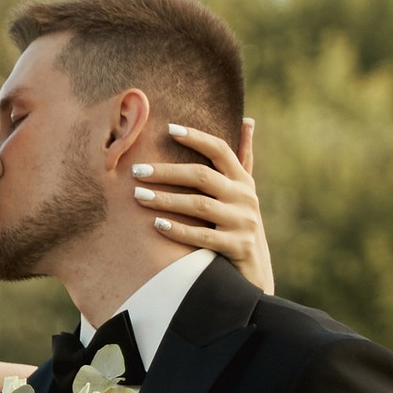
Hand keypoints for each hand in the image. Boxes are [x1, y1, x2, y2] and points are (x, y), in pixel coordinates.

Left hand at [130, 114, 272, 293]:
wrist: (255, 271)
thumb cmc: (239, 224)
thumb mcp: (244, 191)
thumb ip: (243, 158)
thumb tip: (248, 120)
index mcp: (244, 180)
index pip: (221, 150)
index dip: (196, 138)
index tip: (169, 129)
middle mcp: (245, 198)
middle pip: (202, 176)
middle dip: (167, 172)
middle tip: (137, 171)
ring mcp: (243, 222)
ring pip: (199, 206)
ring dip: (166, 199)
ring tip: (138, 195)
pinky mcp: (237, 246)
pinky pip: (202, 236)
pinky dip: (178, 230)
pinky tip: (156, 224)